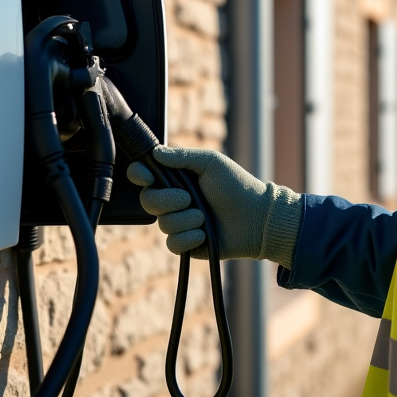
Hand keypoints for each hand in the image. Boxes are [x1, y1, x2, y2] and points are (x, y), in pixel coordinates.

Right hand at [127, 145, 303, 266]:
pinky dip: (189, 238)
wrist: (256, 218)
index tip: (146, 177)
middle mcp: (174, 200)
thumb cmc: (237, 186)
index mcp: (177, 178)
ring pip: (162, 224)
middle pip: (148, 201)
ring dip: (185, 219)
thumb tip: (156, 152)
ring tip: (205, 216)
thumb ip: (182, 156)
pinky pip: (172, 244)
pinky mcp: (186, 244)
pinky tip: (204, 233)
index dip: (139, 175)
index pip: (145, 175)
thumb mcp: (212, 163)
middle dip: (167, 200)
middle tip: (189, 198)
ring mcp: (179, 223)